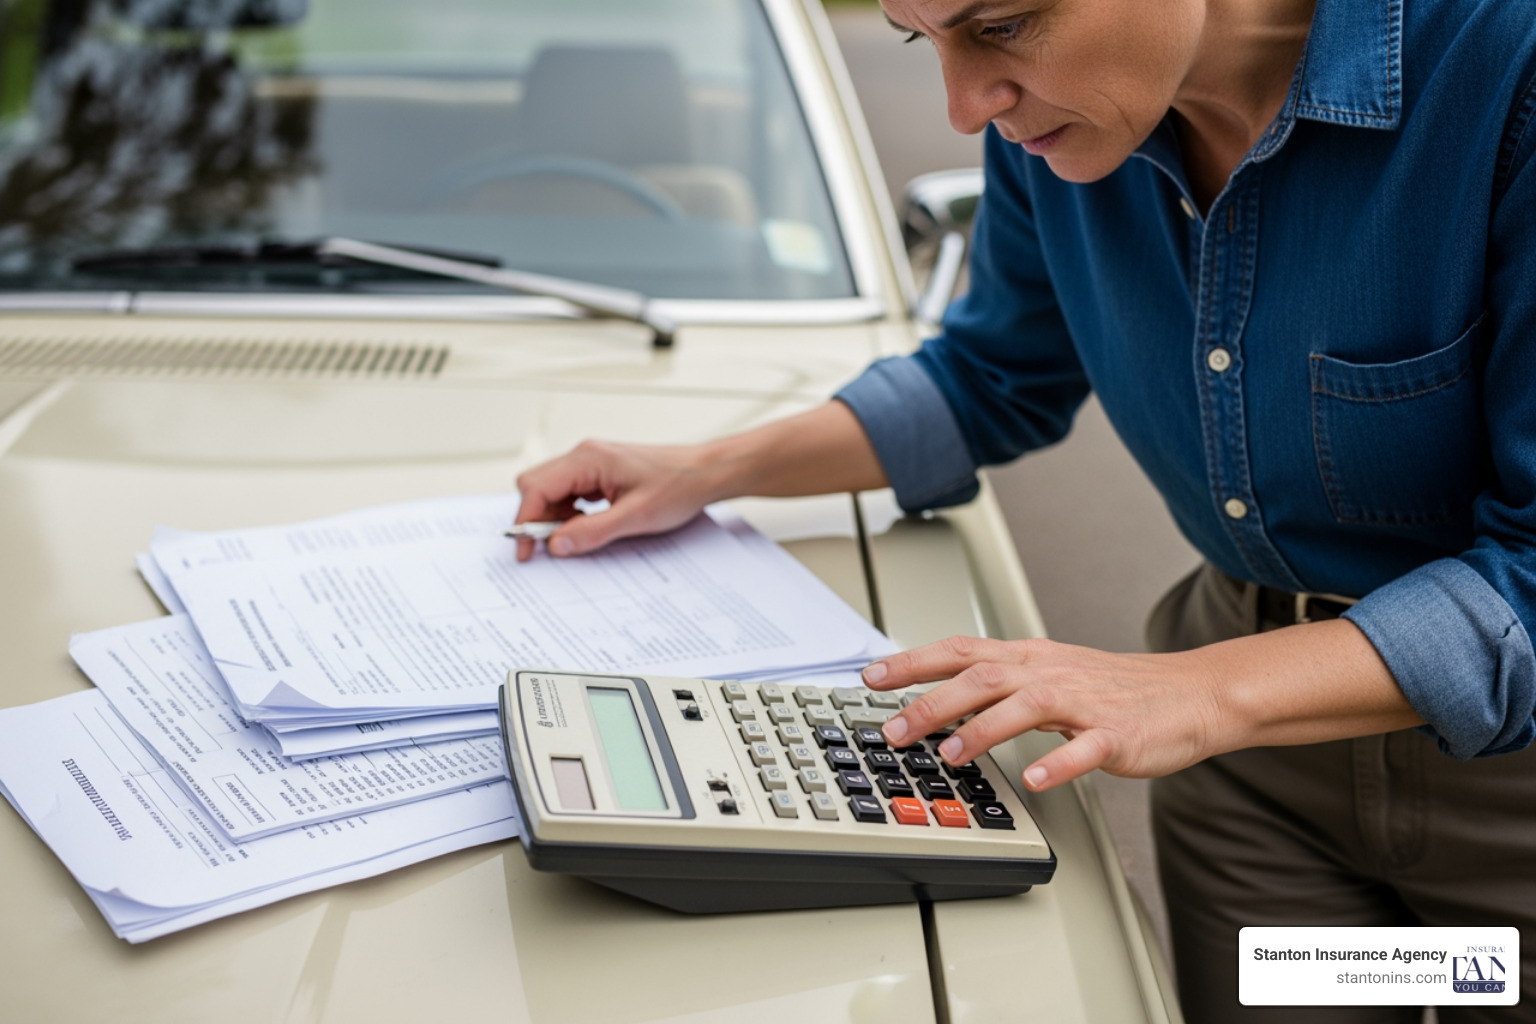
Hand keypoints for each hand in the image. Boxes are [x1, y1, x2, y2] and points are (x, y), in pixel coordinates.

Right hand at [513, 440, 719, 560]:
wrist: (705, 473)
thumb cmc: (677, 487)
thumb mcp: (635, 517)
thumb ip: (592, 532)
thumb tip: (556, 546)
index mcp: (588, 459)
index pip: (536, 488)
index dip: (526, 521)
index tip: (527, 552)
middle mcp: (584, 456)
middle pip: (537, 486)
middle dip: (538, 519)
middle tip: (552, 548)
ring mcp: (591, 463)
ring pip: (552, 491)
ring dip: (555, 518)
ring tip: (578, 538)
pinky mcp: (600, 473)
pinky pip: (570, 493)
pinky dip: (570, 513)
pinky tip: (588, 526)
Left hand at [864, 621, 1418, 791]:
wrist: (1191, 694)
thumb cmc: (1115, 689)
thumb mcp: (1048, 674)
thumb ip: (997, 684)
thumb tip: (936, 699)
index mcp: (1029, 658)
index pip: (959, 650)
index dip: (912, 661)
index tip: (868, 676)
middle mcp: (1049, 672)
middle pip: (981, 675)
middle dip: (931, 700)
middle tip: (892, 728)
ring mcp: (1084, 702)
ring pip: (1026, 705)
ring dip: (983, 729)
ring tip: (951, 753)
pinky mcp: (1117, 734)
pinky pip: (1086, 749)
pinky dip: (1061, 763)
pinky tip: (1039, 780)